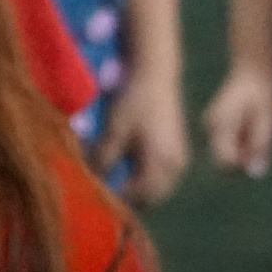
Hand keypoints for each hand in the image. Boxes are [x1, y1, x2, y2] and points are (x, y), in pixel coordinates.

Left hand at [98, 63, 190, 206]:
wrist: (155, 71)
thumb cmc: (135, 100)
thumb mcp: (114, 130)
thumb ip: (103, 159)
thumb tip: (93, 181)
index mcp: (162, 164)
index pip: (138, 196)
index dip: (117, 199)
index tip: (97, 197)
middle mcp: (175, 166)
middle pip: (150, 197)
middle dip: (128, 197)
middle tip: (105, 192)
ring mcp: (178, 158)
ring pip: (155, 187)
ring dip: (137, 188)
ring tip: (114, 180)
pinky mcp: (175, 149)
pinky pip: (160, 175)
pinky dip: (143, 176)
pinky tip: (127, 167)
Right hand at [203, 62, 271, 178]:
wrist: (256, 65)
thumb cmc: (264, 88)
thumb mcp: (269, 116)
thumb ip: (261, 144)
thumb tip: (256, 172)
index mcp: (220, 123)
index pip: (224, 161)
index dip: (244, 163)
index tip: (260, 150)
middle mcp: (211, 126)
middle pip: (223, 159)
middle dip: (243, 158)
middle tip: (261, 138)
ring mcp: (212, 124)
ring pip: (227, 152)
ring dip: (244, 149)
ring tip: (258, 127)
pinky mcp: (218, 124)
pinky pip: (229, 143)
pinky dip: (242, 141)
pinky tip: (252, 125)